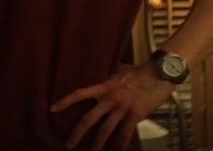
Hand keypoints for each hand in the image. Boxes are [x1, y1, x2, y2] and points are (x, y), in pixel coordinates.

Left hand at [50, 63, 174, 149]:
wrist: (160, 71)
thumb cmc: (141, 70)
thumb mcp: (120, 72)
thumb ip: (110, 79)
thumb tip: (104, 81)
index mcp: (104, 86)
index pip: (79, 94)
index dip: (65, 102)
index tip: (52, 109)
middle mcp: (110, 98)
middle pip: (88, 118)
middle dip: (77, 133)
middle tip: (68, 144)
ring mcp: (123, 107)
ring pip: (105, 130)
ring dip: (97, 144)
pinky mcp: (136, 114)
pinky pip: (125, 133)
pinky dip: (122, 144)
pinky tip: (119, 150)